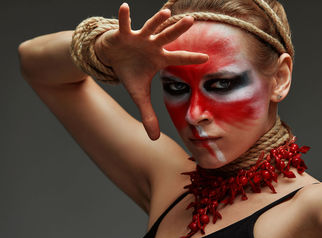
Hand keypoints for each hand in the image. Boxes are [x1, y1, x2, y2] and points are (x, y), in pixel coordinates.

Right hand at [95, 3, 207, 139]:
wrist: (113, 58)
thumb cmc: (131, 73)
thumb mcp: (139, 96)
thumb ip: (148, 115)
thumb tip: (154, 139)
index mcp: (160, 59)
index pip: (179, 58)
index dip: (192, 57)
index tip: (207, 57)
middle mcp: (153, 45)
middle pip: (168, 37)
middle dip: (178, 29)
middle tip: (192, 20)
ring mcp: (139, 38)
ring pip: (150, 27)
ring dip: (156, 21)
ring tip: (166, 12)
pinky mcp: (123, 34)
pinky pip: (123, 24)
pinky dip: (123, 17)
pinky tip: (124, 7)